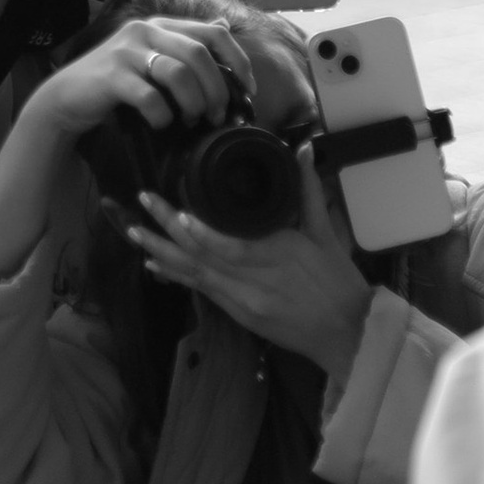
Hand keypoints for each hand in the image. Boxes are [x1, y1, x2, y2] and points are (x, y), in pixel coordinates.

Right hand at [20, 15, 254, 141]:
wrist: (68, 97)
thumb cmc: (115, 80)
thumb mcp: (151, 54)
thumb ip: (184, 40)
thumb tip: (223, 23)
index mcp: (159, 24)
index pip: (213, 32)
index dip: (238, 60)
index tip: (247, 89)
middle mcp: (144, 30)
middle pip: (199, 54)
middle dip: (217, 89)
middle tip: (217, 116)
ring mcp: (126, 51)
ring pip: (178, 73)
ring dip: (194, 103)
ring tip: (191, 120)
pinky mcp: (111, 75)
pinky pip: (150, 97)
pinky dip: (163, 115)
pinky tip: (161, 123)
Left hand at [127, 147, 372, 383]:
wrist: (349, 335)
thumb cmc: (339, 281)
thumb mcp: (326, 234)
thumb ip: (307, 190)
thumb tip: (303, 148)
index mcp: (279, 256)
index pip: (233, 246)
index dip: (202, 233)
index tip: (178, 213)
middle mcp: (255, 281)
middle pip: (204, 256)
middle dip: (168, 231)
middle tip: (143, 204)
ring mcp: (243, 301)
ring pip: (195, 274)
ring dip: (162, 252)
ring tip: (134, 231)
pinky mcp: (239, 314)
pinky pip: (201, 291)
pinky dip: (176, 275)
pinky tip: (153, 262)